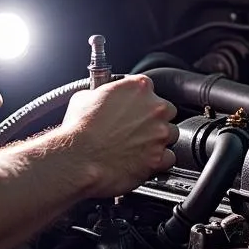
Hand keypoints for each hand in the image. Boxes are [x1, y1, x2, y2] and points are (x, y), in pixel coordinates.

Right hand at [60, 75, 178, 196]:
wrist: (77, 159)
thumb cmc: (79, 129)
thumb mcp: (84, 97)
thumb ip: (101, 93)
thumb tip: (100, 96)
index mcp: (138, 87)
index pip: (149, 88)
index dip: (140, 100)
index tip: (133, 106)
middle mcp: (155, 108)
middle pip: (166, 110)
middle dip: (154, 119)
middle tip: (136, 128)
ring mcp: (159, 134)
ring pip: (171, 135)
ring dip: (158, 139)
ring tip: (138, 146)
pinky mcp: (159, 159)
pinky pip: (169, 158)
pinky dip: (159, 161)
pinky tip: (142, 161)